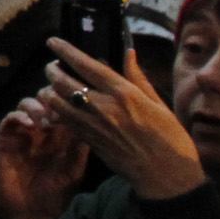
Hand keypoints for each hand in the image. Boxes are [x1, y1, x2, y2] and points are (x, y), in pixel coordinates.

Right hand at [0, 97, 89, 218]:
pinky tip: (31, 125)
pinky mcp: (5, 137)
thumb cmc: (55, 194)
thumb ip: (80, 149)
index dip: (70, 102)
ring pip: (27, 103)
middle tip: (60, 109)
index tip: (78, 106)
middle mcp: (43, 129)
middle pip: (46, 99)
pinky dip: (20, 116)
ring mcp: (24, 131)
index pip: (66, 108)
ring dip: (37, 105)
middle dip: (52, 98)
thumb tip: (91, 124)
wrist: (29, 213)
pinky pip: (10, 118)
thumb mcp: (74, 172)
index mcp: (62, 135)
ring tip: (45, 119)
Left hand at [41, 40, 205, 200]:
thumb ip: (138, 78)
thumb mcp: (159, 104)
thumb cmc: (170, 139)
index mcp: (124, 93)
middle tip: (52, 66)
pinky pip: (63, 121)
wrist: (165, 176)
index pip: (86, 65)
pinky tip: (59, 107)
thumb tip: (128, 53)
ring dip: (49, 90)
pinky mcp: (88, 141)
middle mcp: (104, 107)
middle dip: (52, 70)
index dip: (65, 51)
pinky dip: (56, 110)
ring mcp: (93, 125)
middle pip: (63, 82)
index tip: (53, 41)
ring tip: (51, 86)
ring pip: (56, 101)